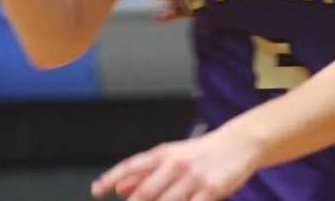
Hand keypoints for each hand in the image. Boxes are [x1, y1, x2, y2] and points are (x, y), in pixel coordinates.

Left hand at [91, 122, 263, 199]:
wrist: (238, 143)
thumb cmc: (202, 152)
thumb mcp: (172, 156)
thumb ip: (145, 173)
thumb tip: (120, 187)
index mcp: (163, 153)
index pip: (130, 166)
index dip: (111, 178)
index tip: (96, 191)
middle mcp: (175, 163)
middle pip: (147, 191)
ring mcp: (194, 177)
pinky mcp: (211, 190)